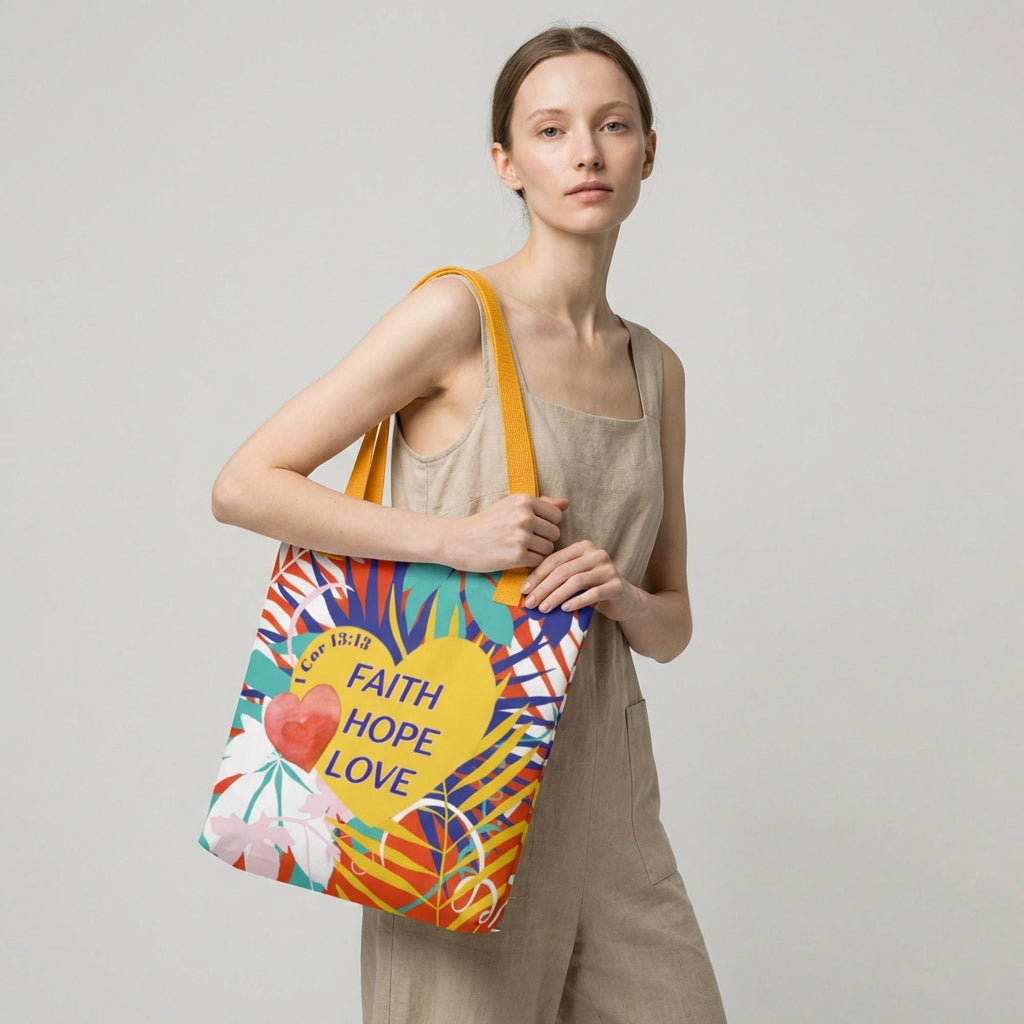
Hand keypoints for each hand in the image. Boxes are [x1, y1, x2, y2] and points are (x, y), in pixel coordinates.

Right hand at [455, 495, 568, 571]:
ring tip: (521, 549)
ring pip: (549, 548)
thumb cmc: (487, 523)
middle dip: (544, 539)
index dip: (547, 524)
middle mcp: (524, 516)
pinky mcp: (517, 556)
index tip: (532, 528)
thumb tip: (566, 504)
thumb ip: (542, 504)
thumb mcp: (511, 506)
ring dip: (539, 552)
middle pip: (555, 533)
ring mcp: (521, 536)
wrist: (459, 541)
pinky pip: (539, 561)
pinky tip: (517, 558)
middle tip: (525, 541)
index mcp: (524, 501)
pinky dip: (531, 562)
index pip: (556, 516)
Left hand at [522, 540, 640, 620]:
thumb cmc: (592, 589)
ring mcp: (608, 569)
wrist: (625, 600)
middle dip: (544, 588)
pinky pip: (593, 594)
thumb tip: (528, 589)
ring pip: (576, 581)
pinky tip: (565, 610)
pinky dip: (577, 602)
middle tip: (530, 603)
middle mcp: (596, 554)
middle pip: (564, 571)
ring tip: (544, 608)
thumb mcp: (575, 578)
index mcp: (583, 547)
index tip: (524, 590)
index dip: (537, 575)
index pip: (554, 559)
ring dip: (557, 596)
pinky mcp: (616, 586)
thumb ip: (558, 576)